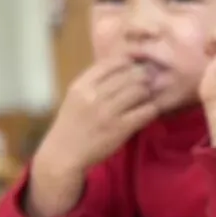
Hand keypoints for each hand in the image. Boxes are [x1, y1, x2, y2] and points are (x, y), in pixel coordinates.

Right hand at [39, 58, 158, 172]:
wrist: (63, 154)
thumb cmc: (72, 124)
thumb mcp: (76, 97)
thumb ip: (94, 82)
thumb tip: (122, 66)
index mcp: (81, 86)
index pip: (111, 63)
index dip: (128, 62)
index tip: (135, 66)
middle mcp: (94, 96)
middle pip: (129, 75)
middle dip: (142, 77)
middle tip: (148, 81)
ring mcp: (107, 112)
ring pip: (139, 91)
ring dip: (148, 93)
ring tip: (148, 96)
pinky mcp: (120, 128)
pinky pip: (145, 111)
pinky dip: (151, 109)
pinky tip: (149, 111)